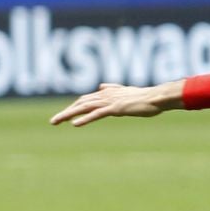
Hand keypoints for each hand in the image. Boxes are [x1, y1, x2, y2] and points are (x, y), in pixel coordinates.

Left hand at [49, 82, 178, 127]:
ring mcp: (110, 101)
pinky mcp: (115, 108)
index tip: (63, 115)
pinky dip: (85, 118)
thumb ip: (113, 88)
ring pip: (84, 107)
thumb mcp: (126, 92)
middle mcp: (105, 95)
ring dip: (68, 114)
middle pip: (80, 103)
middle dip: (65, 112)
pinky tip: (74, 124)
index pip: (85, 99)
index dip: (73, 107)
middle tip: (52, 121)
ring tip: (56, 122)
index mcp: (107, 92)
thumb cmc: (144, 97)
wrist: (157, 97)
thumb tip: (101, 86)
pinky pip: (97, 114)